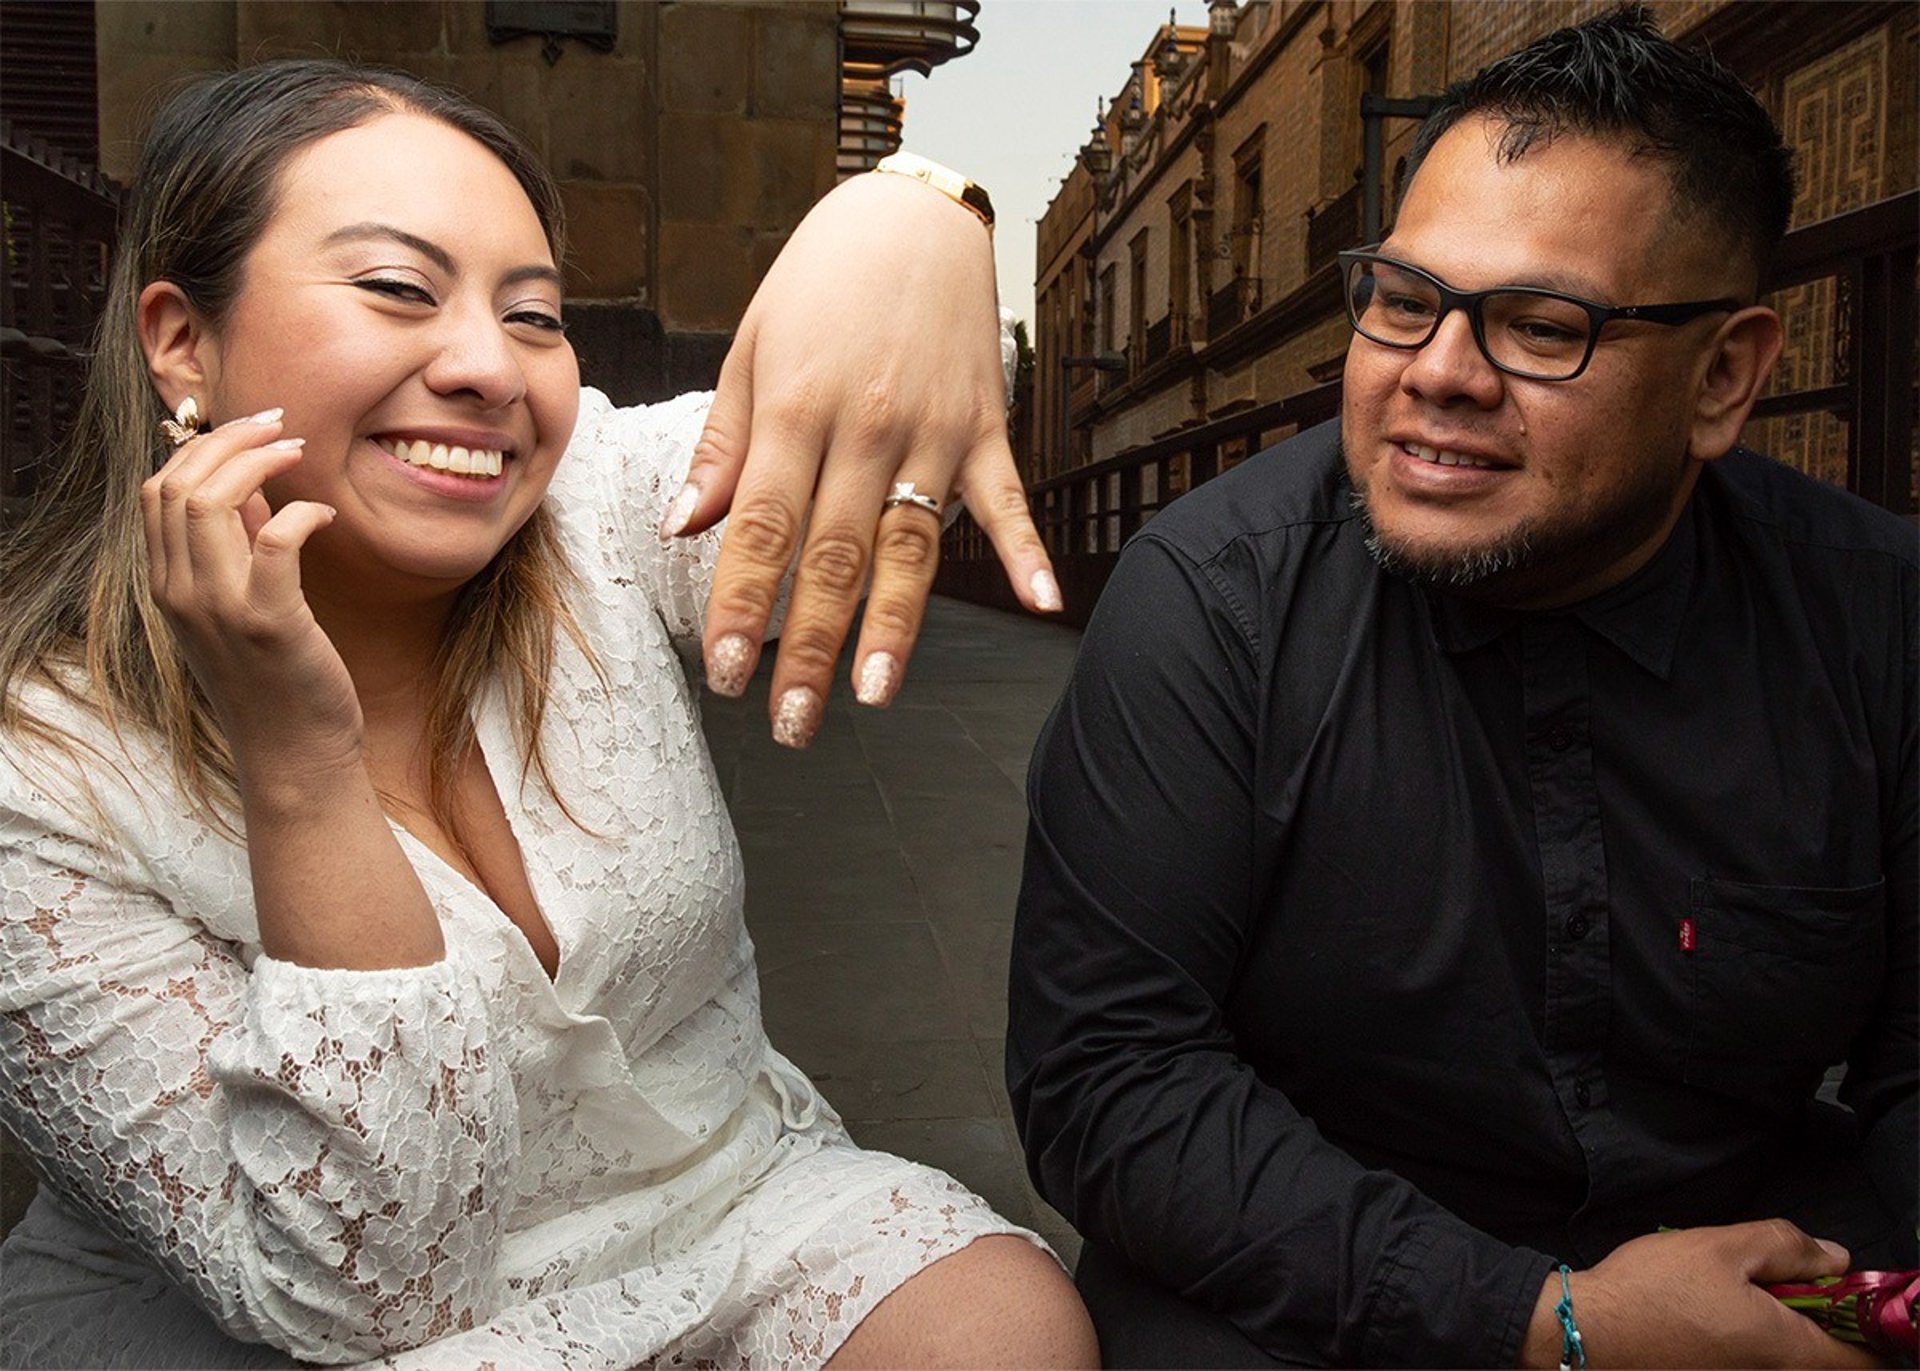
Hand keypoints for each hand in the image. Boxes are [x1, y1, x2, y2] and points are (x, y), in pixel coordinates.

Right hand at [140, 409, 358, 769]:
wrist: (294, 756)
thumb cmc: (277, 681)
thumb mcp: (240, 611)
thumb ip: (238, 551)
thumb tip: (257, 494)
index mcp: (167, 587)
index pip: (157, 492)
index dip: (200, 448)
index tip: (249, 430)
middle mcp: (180, 594)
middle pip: (179, 485)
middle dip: (228, 441)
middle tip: (278, 425)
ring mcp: (220, 609)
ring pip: (213, 503)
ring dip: (259, 464)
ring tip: (298, 453)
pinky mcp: (270, 623)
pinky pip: (275, 542)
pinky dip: (301, 515)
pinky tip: (325, 516)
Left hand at [665, 170, 1059, 746]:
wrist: (912, 214)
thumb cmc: (821, 283)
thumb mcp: (750, 347)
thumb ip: (721, 443)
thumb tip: (681, 525)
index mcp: (794, 408)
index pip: (759, 528)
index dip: (742, 606)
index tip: (727, 673)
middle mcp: (865, 426)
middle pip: (832, 557)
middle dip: (807, 647)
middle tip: (789, 720)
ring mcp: (933, 430)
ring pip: (911, 546)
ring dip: (894, 626)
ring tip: (872, 694)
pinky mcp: (985, 426)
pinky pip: (1006, 499)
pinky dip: (1025, 550)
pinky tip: (1042, 602)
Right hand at [1519, 1221, 1881, 1367]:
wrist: (1587, 1332)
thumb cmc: (1652, 1290)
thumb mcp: (1721, 1246)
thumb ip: (1787, 1246)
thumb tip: (1835, 1258)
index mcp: (1787, 1350)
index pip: (1866, 1357)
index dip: (1863, 1318)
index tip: (1835, 1285)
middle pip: (1826, 1356)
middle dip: (1815, 1313)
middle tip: (1777, 1275)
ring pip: (1786, 1355)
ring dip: (1778, 1322)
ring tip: (1735, 1288)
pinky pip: (1754, 1360)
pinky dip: (1749, 1334)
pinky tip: (1710, 1308)